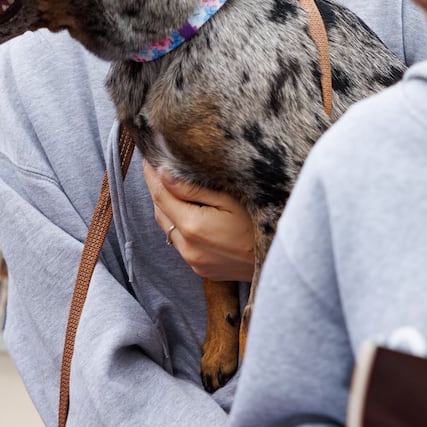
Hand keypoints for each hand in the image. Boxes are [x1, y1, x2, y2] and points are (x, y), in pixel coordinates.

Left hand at [142, 160, 254, 281]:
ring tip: (172, 187)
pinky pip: (180, 243)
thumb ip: (193, 189)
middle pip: (160, 212)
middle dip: (157, 190)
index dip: (150, 175)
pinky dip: (179, 226)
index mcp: (193, 226)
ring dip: (167, 208)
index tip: (147, 158)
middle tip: (158, 168)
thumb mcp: (230, 199)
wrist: (278, 258)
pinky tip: (190, 213)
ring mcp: (193, 261)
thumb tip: (164, 174)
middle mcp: (188, 247)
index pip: (160, 195)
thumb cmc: (260, 223)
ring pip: (168, 229)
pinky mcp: (200, 268)